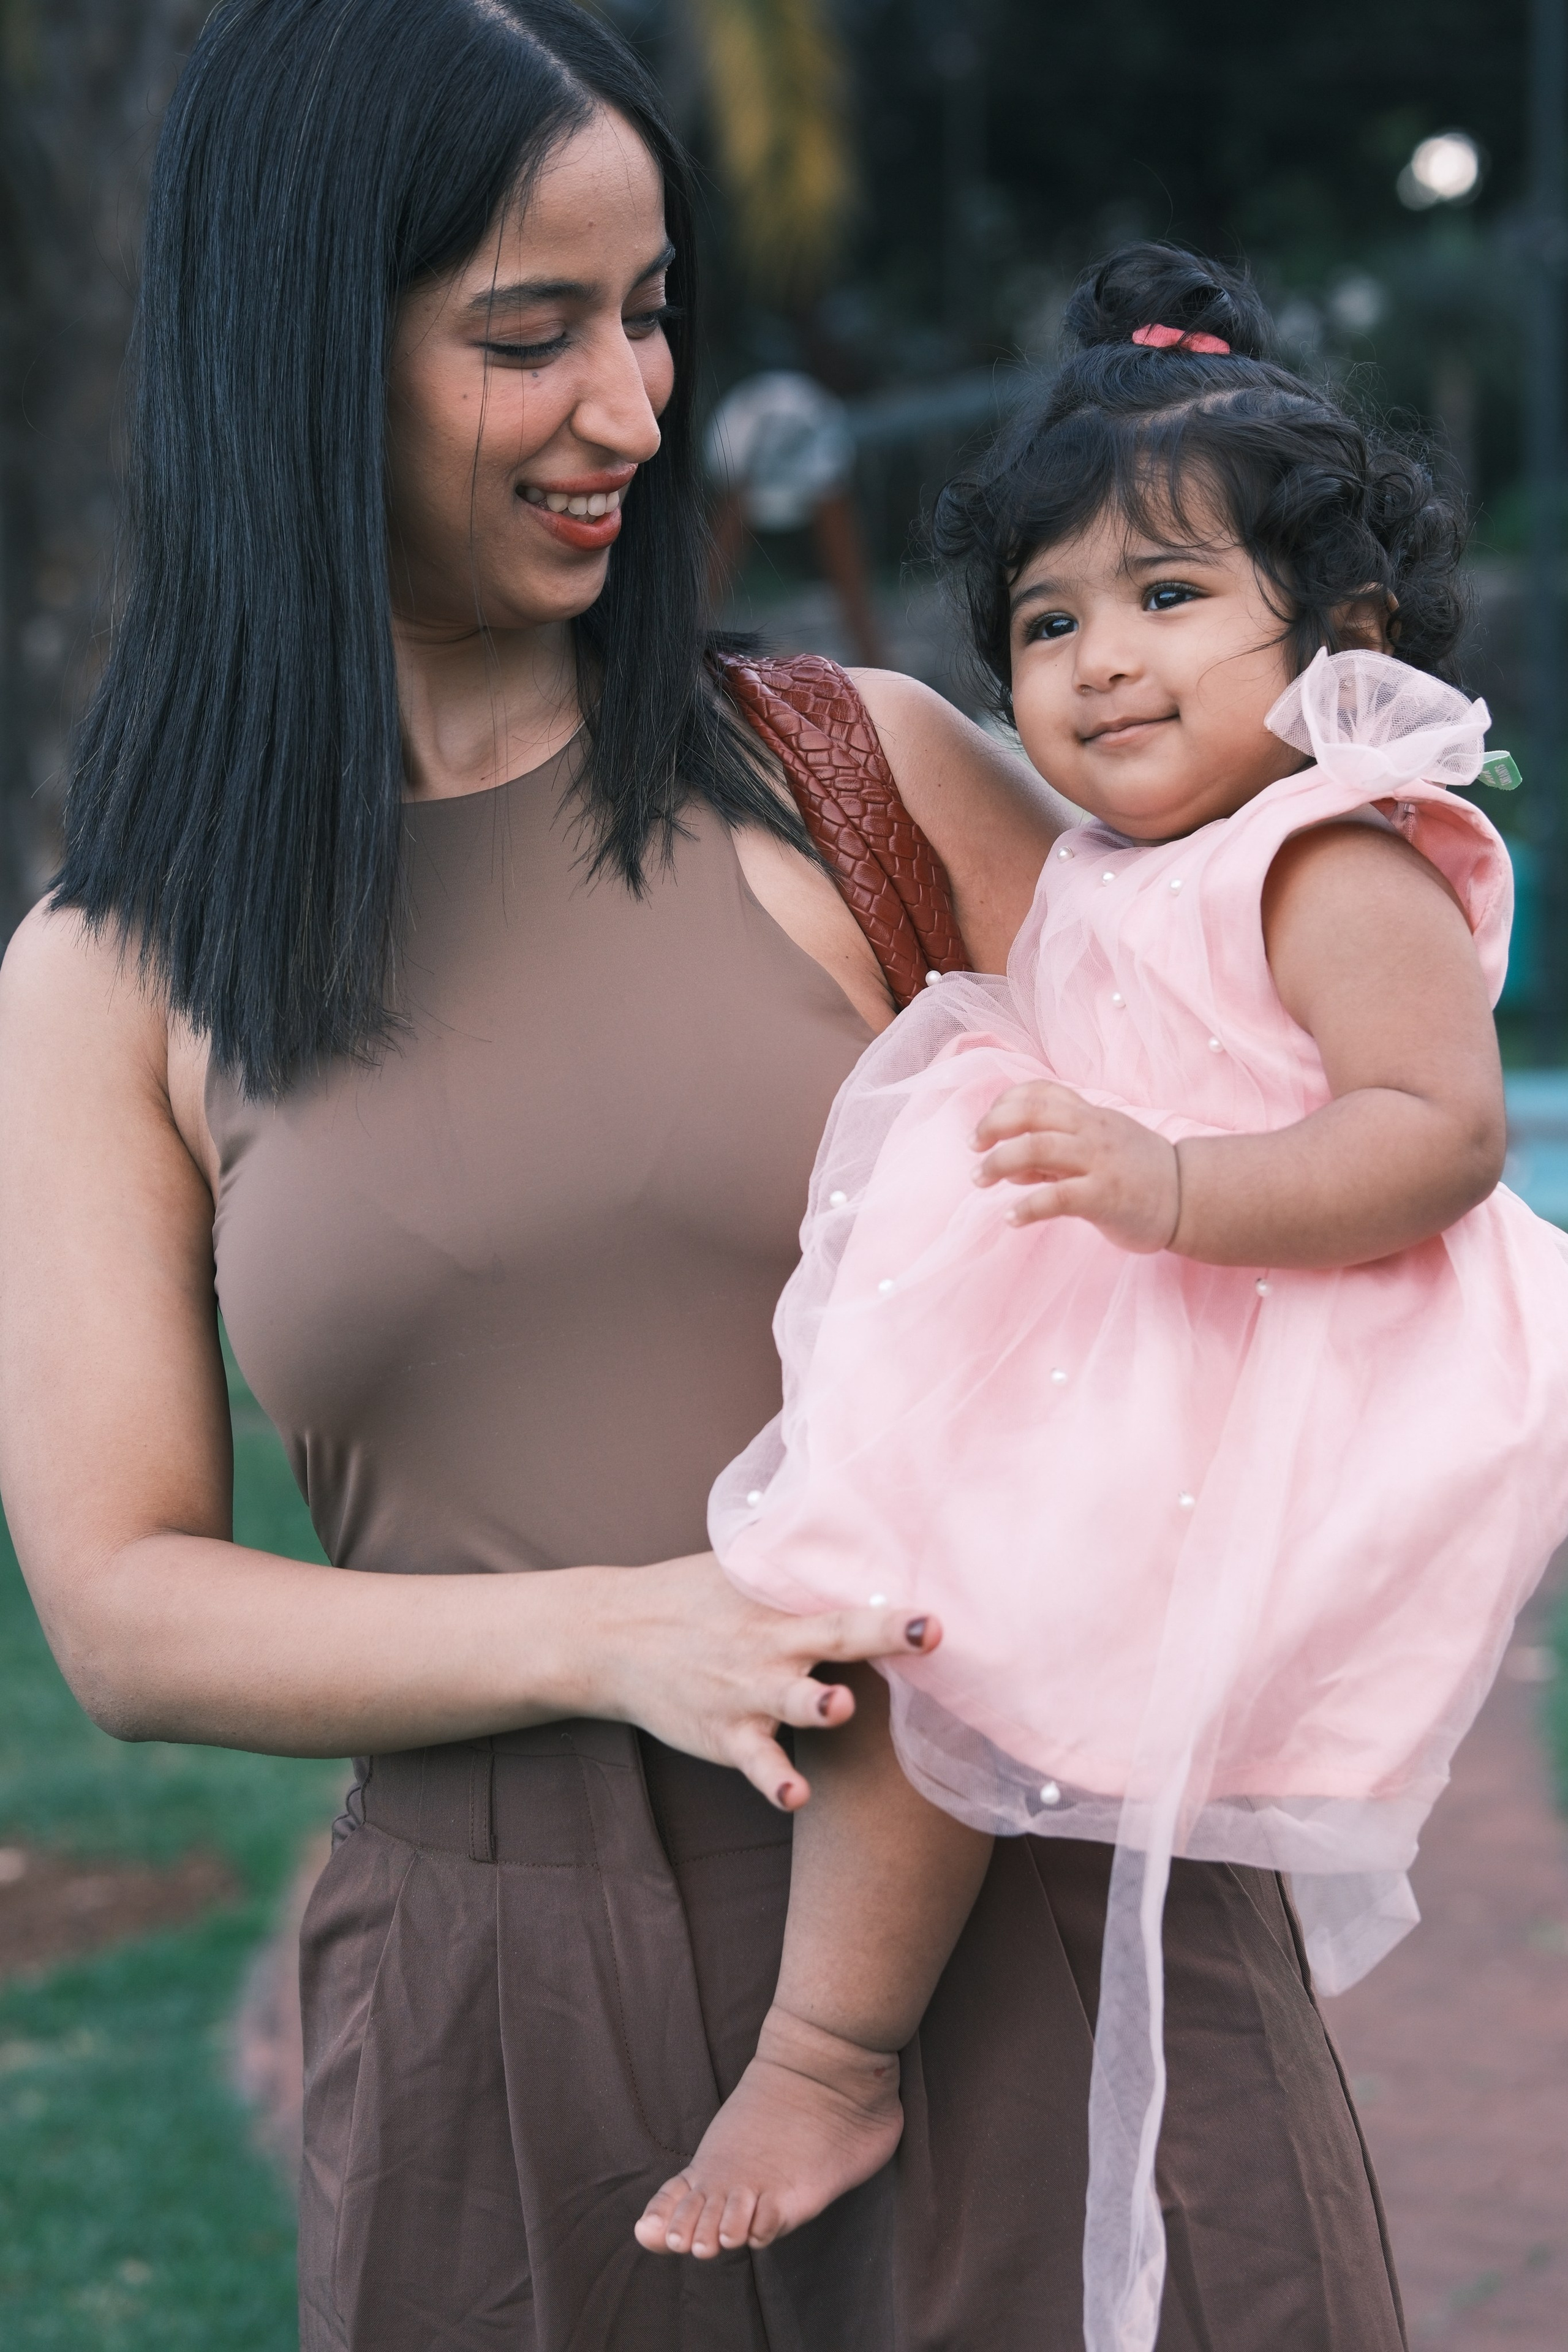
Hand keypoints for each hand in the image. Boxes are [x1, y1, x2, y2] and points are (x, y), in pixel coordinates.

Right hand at [578, 1554, 939, 1811]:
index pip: (845, 1600)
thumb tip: (856, 1540)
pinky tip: (797, 1795)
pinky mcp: (725, 1735)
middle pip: (834, 1638)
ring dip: (818, 1705)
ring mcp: (746, 1693)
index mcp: (780, 1608)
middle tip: (926, 1632)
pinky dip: (776, 1779)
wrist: (611, 1637)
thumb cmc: (687, 1599)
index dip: (891, 1606)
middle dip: (882, 1634)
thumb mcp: (737, 1572)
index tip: (936, 1609)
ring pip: (790, 1703)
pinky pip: (757, 1762)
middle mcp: (770, 1647)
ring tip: (838, 1706)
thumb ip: (794, 1570)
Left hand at [972, 1080, 1179, 1252]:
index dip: (1004, 1103)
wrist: (1189, 1197)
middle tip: (973, 1148)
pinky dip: (1026, 1207)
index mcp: (1090, 1115)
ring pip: (1036, 1148)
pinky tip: (1011, 1217)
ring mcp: (1099, 1162)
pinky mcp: (1105, 1197)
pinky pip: (1056, 1198)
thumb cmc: (1139, 1173)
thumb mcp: (1099, 1147)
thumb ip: (1056, 1150)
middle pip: (1030, 1113)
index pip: (1039, 1092)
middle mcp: (1092, 1131)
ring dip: (998, 1162)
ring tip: (980, 1179)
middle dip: (992, 1126)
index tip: (986, 1126)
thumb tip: (1009, 1164)